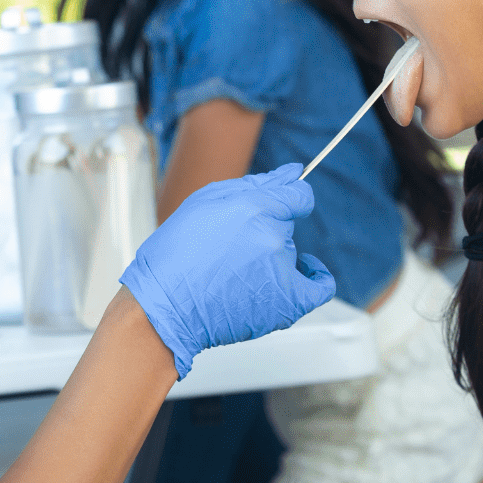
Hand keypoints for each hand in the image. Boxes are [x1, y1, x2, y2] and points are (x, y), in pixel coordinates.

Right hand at [121, 164, 334, 377]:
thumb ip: (254, 186)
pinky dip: (314, 277)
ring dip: (272, 256)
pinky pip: (318, 286)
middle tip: (231, 247)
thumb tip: (292, 173)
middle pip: (286, 224)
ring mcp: (282, 272)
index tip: (281, 205)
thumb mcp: (204, 202)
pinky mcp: (287, 303)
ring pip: (290, 252)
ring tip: (235, 271)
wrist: (164, 308)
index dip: (287, 198)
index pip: (297, 195)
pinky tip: (299, 275)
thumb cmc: (175, 255)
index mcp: (252, 208)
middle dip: (265, 228)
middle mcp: (271, 237)